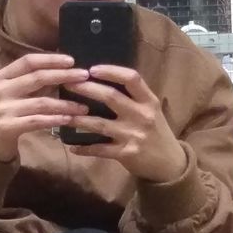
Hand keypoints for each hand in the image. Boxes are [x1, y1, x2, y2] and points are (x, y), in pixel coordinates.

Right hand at [0, 53, 91, 163]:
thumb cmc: (7, 114)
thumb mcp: (14, 93)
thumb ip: (32, 82)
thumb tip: (64, 70)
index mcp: (3, 76)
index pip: (29, 61)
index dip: (50, 59)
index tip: (72, 61)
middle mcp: (1, 89)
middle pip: (37, 78)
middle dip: (64, 76)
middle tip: (84, 76)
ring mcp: (3, 108)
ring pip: (41, 102)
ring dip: (65, 104)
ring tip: (83, 107)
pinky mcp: (8, 127)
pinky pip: (37, 121)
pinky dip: (55, 119)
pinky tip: (69, 119)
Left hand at [66, 66, 187, 181]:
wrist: (169, 163)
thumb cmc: (156, 132)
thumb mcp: (151, 110)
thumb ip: (133, 97)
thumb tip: (103, 81)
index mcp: (149, 101)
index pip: (131, 78)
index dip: (111, 71)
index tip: (92, 69)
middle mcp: (142, 115)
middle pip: (111, 97)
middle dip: (86, 88)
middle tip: (68, 83)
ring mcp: (133, 135)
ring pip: (100, 124)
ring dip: (79, 119)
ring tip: (63, 114)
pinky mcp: (126, 154)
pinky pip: (100, 149)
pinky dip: (85, 148)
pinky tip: (72, 146)